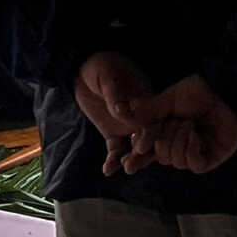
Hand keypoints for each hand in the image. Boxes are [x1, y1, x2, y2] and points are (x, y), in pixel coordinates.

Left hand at [73, 52, 156, 176]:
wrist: (82, 71)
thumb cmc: (101, 66)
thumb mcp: (108, 75)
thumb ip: (115, 93)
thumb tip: (122, 110)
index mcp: (147, 99)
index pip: (154, 119)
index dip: (150, 133)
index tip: (141, 144)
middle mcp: (142, 116)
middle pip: (148, 138)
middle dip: (142, 153)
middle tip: (133, 165)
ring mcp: (128, 127)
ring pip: (133, 148)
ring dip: (129, 160)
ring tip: (122, 168)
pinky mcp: (113, 134)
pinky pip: (115, 150)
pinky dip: (113, 161)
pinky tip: (108, 170)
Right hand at [121, 75, 236, 175]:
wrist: (224, 93)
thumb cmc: (199, 93)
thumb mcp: (168, 100)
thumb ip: (147, 111)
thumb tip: (122, 112)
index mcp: (165, 132)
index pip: (146, 150)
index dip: (137, 158)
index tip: (126, 164)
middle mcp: (177, 145)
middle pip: (159, 155)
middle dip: (164, 137)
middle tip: (175, 122)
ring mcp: (193, 154)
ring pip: (174, 161)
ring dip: (180, 139)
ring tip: (190, 125)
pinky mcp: (209, 160)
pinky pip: (193, 164)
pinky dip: (192, 149)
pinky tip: (197, 136)